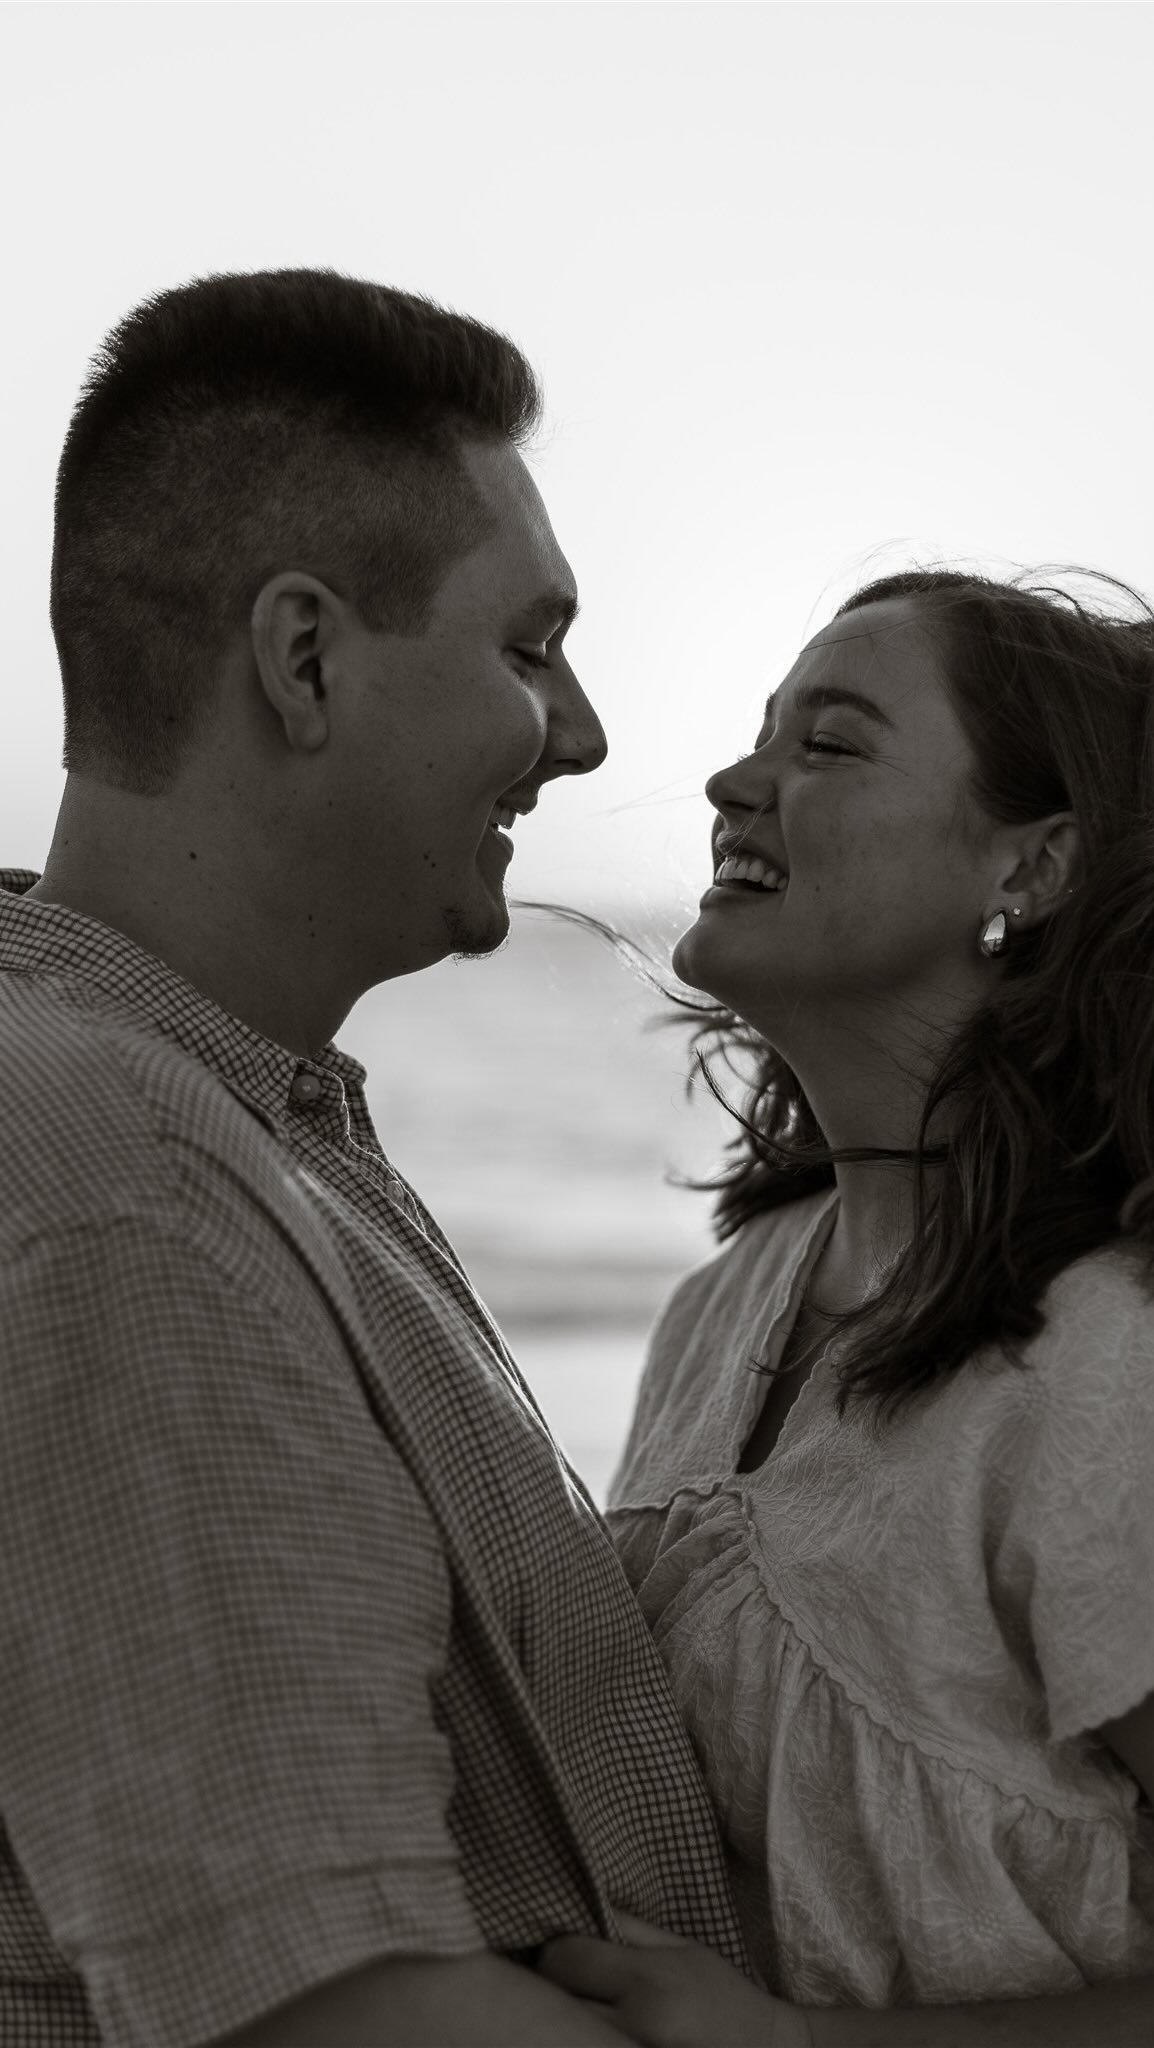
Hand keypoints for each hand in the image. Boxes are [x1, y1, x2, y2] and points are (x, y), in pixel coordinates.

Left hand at [538, 1915, 812, 2047]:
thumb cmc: (724, 1998)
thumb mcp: (685, 1950)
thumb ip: (632, 1930)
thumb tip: (583, 1905)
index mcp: (648, 1980)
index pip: (566, 1958)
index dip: (556, 1951)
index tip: (564, 1951)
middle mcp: (635, 2023)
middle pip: (556, 1999)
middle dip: (555, 1986)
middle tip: (564, 1980)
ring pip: (569, 2028)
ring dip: (567, 2013)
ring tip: (579, 2002)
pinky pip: (588, 2045)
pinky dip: (584, 2036)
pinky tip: (591, 2026)